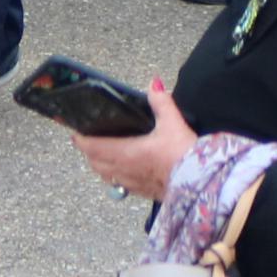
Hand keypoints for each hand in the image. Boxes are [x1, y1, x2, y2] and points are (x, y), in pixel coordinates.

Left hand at [75, 84, 196, 206]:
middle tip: (87, 140)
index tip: (75, 133)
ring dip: (100, 165)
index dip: (81, 140)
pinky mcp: (144, 192)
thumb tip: (154, 84)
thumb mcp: (172, 123)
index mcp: (126, 153)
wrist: (201, 185)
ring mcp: (133, 184)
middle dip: (89, 152)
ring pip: (107, 176)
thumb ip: (161, 102)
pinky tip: (124, 170)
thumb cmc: (184, 155)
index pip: (93, 147)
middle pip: (96, 163)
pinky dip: (115, 176)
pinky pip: (121, 185)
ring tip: (102, 154)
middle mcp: (125, 171)